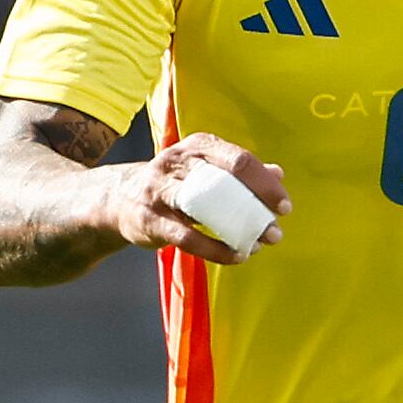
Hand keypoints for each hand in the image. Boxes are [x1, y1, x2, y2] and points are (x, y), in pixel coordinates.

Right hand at [112, 132, 289, 263]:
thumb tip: (277, 173)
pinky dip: (215, 249)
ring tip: (258, 245)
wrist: (119, 199)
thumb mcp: (205, 170)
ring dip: (237, 229)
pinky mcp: (151, 220)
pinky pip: (188, 237)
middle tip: (275, 230)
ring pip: (206, 207)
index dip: (264, 184)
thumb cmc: (174, 184)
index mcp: (197, 146)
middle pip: (225, 180)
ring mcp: (161, 190)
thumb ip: (239, 172)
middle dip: (255, 206)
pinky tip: (236, 256)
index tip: (283, 207)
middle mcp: (178, 163)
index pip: (238, 160)